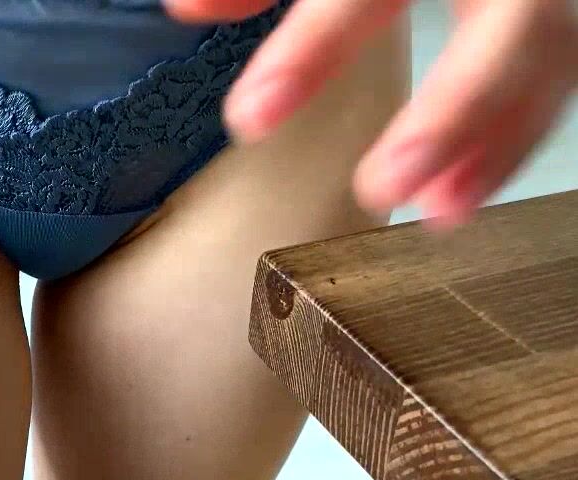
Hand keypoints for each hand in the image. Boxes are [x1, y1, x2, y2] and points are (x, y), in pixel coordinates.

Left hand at [163, 0, 577, 227]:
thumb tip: (185, 9)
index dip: (312, 50)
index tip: (249, 121)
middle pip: (510, 27)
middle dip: (454, 109)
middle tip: (384, 189)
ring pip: (545, 56)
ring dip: (496, 142)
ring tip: (440, 213)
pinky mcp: (542, 20)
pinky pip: (549, 75)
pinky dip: (507, 136)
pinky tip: (462, 191)